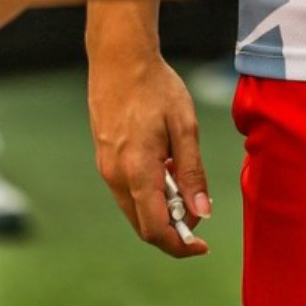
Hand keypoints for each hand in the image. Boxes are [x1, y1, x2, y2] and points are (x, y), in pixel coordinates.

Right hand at [87, 45, 210, 259]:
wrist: (120, 59)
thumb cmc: (156, 88)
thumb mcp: (185, 127)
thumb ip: (192, 173)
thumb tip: (201, 212)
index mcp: (137, 171)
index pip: (155, 229)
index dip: (180, 245)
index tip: (201, 246)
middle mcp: (115, 176)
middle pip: (144, 225)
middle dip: (173, 228)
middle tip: (199, 208)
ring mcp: (105, 169)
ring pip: (135, 209)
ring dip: (161, 208)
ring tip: (182, 175)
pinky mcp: (104, 159)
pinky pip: (127, 191)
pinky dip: (148, 192)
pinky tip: (165, 164)